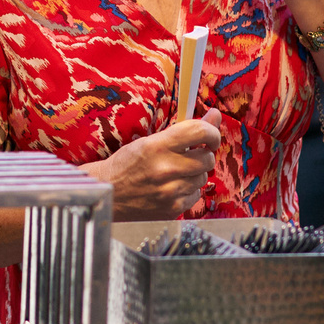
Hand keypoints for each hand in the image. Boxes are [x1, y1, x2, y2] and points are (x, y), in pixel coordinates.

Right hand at [87, 113, 222, 219]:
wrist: (108, 192)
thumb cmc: (127, 163)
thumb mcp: (150, 140)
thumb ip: (184, 130)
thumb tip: (215, 115)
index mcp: (158, 146)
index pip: (199, 131)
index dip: (212, 132)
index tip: (210, 136)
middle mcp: (166, 169)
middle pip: (207, 158)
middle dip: (204, 154)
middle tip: (192, 155)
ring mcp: (170, 191)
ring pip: (203, 178)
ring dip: (195, 173)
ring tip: (177, 172)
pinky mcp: (173, 208)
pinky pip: (196, 195)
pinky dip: (189, 190)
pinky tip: (173, 187)